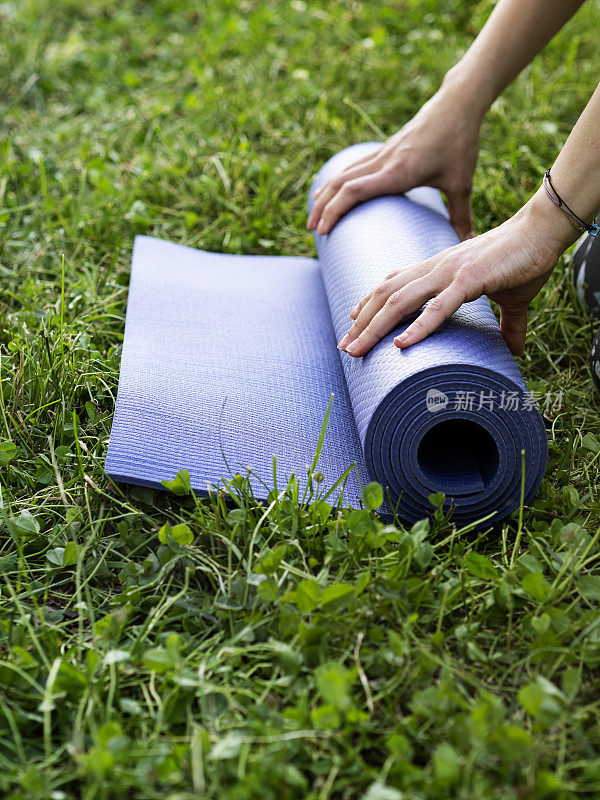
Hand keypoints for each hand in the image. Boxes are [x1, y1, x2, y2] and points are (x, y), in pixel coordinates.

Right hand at [307, 81, 483, 240]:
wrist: (458, 103)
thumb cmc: (460, 143)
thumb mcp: (462, 183)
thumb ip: (462, 215)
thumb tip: (471, 242)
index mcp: (398, 172)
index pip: (355, 190)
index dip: (335, 210)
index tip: (323, 230)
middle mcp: (384, 161)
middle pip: (341, 183)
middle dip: (323, 207)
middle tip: (312, 230)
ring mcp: (382, 152)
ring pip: (344, 173)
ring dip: (326, 193)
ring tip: (314, 213)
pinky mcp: (385, 148)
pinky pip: (354, 166)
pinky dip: (339, 180)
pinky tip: (332, 189)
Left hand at [336, 192, 575, 357]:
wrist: (543, 232)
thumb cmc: (525, 262)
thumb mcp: (508, 300)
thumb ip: (507, 325)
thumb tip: (515, 350)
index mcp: (436, 268)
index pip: (391, 284)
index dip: (369, 303)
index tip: (352, 323)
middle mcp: (434, 268)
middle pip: (385, 295)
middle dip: (361, 323)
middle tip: (345, 348)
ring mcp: (449, 272)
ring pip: (399, 301)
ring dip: (374, 328)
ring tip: (356, 351)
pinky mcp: (470, 280)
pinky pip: (438, 306)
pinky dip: (418, 327)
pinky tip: (401, 345)